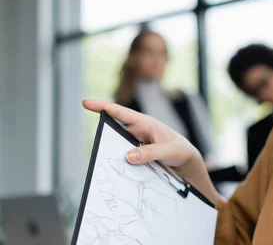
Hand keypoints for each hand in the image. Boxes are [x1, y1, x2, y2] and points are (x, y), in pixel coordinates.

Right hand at [82, 99, 221, 203]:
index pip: (120, 112)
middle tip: (100, 146)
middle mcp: (138, 130)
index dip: (102, 106)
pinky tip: (117, 170)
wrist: (186, 161)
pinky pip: (123, 155)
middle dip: (104, 135)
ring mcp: (136, 142)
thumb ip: (150, 153)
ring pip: (117, 144)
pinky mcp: (136, 153)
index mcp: (145, 123)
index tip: (86, 103)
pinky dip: (118, 161)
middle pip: (114, 129)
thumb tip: (128, 157)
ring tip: (110, 161)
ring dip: (112, 152)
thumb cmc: (180, 150)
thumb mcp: (168, 151)